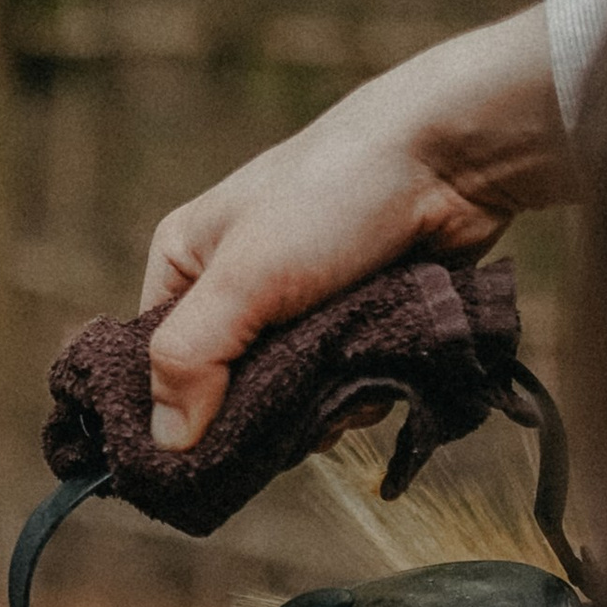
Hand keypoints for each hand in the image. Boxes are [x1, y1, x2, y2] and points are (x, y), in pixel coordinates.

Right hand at [136, 3, 569, 451]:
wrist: (448, 158)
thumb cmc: (331, 198)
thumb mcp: (245, 278)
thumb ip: (193, 357)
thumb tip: (165, 447)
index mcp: (185, 264)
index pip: (157, 364)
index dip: (181, 411)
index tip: (213, 448)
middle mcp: (234, 288)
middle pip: (226, 390)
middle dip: (266, 411)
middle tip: (301, 411)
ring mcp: (297, 308)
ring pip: (288, 397)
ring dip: (319, 408)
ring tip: (349, 384)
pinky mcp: (353, 322)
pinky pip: (338, 386)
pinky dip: (357, 392)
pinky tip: (380, 377)